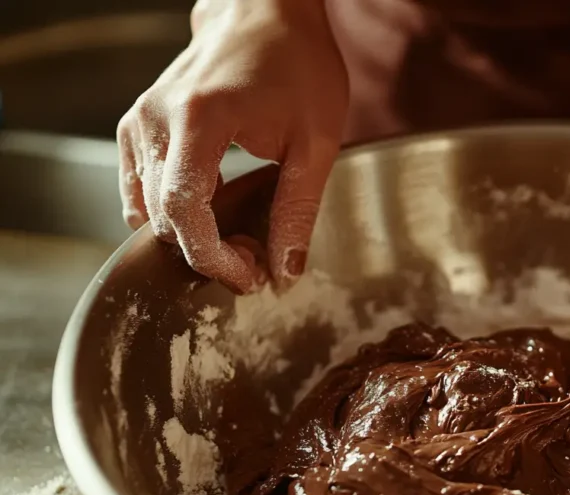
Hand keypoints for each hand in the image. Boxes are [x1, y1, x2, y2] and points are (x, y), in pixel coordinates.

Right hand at [117, 0, 347, 291]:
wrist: (265, 13)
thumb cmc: (297, 65)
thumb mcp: (315, 142)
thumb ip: (298, 210)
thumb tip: (285, 271)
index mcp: (198, 120)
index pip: (184, 212)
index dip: (214, 258)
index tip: (251, 277)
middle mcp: (155, 120)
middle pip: (162, 219)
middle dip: (208, 253)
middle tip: (257, 259)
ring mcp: (138, 122)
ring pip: (146, 210)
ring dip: (190, 238)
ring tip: (240, 237)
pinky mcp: (137, 127)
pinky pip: (142, 190)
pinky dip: (174, 215)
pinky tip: (217, 215)